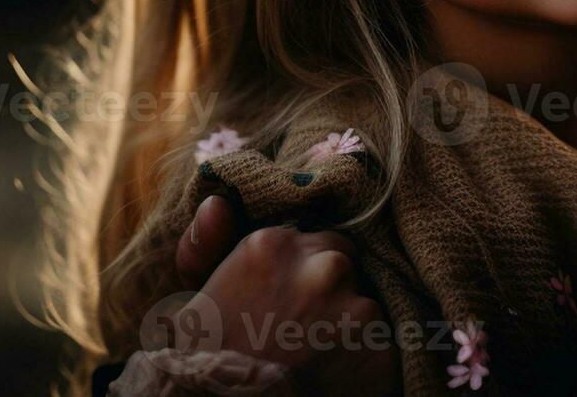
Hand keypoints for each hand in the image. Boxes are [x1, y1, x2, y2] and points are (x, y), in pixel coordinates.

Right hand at [172, 196, 399, 394]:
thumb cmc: (208, 361)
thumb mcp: (194, 301)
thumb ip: (206, 245)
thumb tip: (217, 203)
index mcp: (274, 245)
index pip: (316, 240)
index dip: (304, 274)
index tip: (287, 302)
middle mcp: (321, 266)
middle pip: (345, 263)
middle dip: (331, 291)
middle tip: (303, 331)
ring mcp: (355, 304)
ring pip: (365, 303)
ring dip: (350, 326)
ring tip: (318, 356)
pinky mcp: (379, 342)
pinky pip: (383, 342)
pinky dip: (366, 359)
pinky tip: (338, 374)